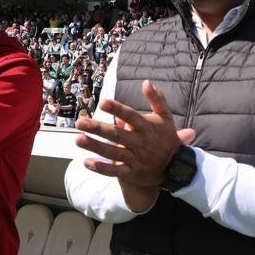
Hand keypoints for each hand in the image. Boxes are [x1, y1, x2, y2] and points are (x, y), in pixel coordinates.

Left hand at [74, 79, 195, 188]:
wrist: (175, 167)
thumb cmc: (166, 137)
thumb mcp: (166, 117)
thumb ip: (157, 99)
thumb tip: (146, 82)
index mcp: (146, 127)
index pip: (131, 116)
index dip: (118, 109)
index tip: (103, 102)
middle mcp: (139, 143)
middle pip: (117, 135)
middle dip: (98, 128)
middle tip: (80, 122)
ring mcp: (135, 158)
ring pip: (113, 152)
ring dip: (95, 146)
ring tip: (78, 139)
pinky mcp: (131, 172)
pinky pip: (115, 171)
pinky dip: (101, 168)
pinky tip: (86, 162)